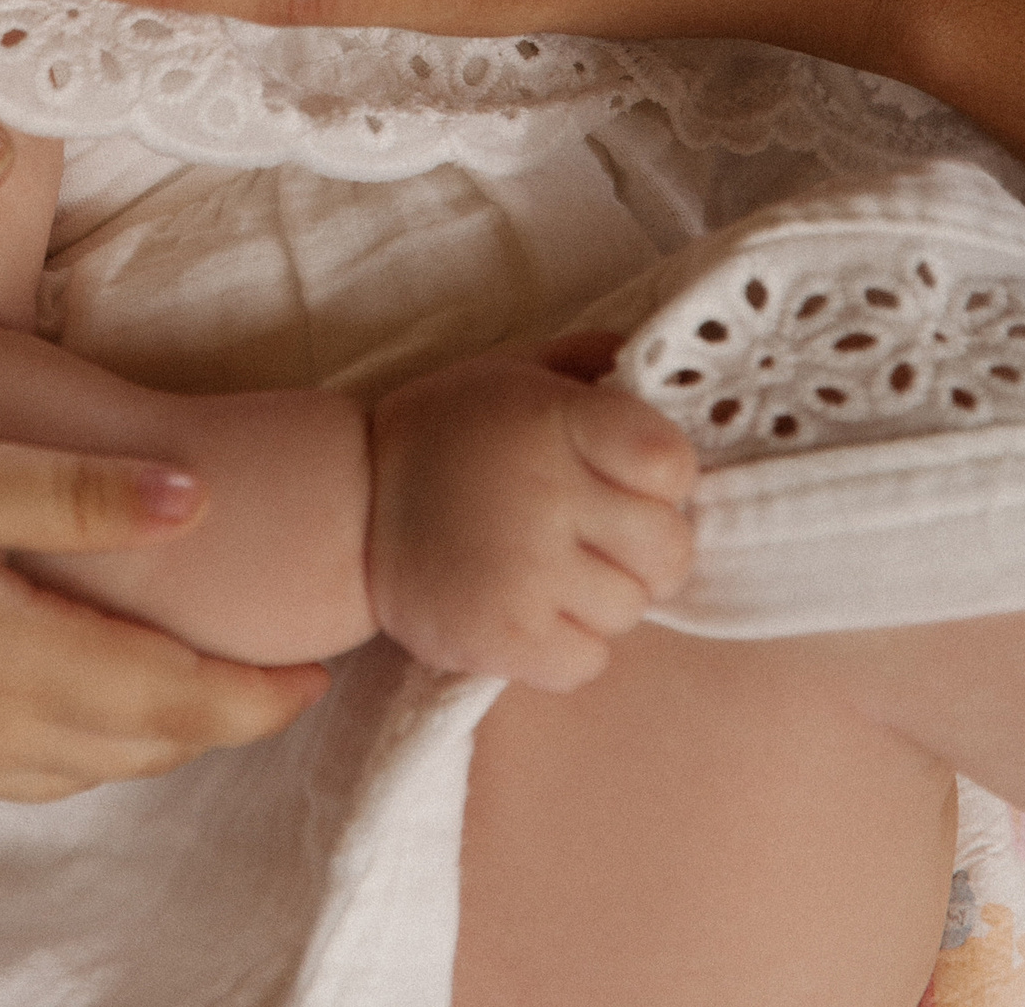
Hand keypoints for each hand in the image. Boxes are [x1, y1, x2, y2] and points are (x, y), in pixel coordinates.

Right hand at [0, 419, 325, 819]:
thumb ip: (79, 493)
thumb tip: (202, 501)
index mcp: (20, 663)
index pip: (178, 700)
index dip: (258, 691)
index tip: (319, 670)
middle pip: (131, 749)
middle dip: (211, 722)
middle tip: (269, 686)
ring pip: (63, 776)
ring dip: (132, 744)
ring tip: (173, 700)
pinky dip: (35, 768)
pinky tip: (24, 754)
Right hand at [364, 353, 696, 690]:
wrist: (351, 510)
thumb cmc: (447, 434)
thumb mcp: (513, 371)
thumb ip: (591, 363)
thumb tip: (666, 368)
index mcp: (554, 420)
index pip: (672, 463)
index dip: (663, 477)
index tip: (625, 478)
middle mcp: (546, 494)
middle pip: (669, 548)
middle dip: (645, 547)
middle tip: (597, 535)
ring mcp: (526, 573)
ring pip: (630, 609)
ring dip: (600, 596)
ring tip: (549, 569)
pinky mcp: (503, 639)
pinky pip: (589, 662)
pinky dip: (568, 646)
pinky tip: (531, 612)